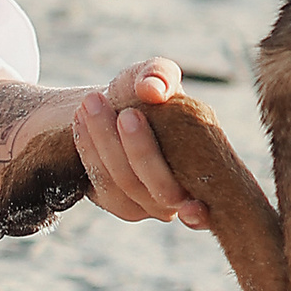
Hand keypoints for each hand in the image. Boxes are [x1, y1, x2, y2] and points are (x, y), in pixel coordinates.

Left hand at [70, 59, 209, 229]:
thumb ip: (160, 75)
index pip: (209, 207)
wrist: (114, 106)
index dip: (201, 215)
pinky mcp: (116, 203)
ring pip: (125, 185)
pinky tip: (81, 119)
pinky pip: (101, 184)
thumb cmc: (147, 93)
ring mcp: (146, 207)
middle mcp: (179, 199)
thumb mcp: (156, 74)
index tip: (193, 208)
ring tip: (92, 103)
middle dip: (141, 151)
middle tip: (126, 113)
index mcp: (205, 173)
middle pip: (162, 190)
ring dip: (106, 144)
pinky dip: (89, 150)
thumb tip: (153, 92)